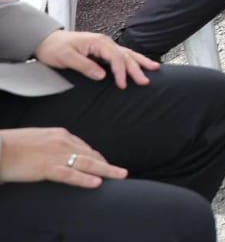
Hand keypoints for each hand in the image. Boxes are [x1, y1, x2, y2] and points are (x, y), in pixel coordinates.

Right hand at [0, 128, 125, 186]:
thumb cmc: (12, 145)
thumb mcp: (37, 139)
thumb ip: (50, 145)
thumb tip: (55, 154)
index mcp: (60, 134)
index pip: (84, 146)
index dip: (95, 157)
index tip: (104, 163)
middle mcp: (63, 142)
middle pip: (90, 154)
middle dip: (106, 163)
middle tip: (120, 172)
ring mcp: (56, 155)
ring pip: (87, 163)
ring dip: (106, 170)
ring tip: (120, 175)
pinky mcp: (47, 168)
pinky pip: (70, 175)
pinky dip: (85, 179)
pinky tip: (97, 183)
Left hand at [33, 30, 157, 88]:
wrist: (46, 41)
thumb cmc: (55, 48)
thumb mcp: (66, 58)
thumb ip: (85, 66)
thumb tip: (102, 75)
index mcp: (98, 42)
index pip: (115, 57)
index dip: (120, 71)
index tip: (123, 85)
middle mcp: (104, 42)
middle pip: (125, 55)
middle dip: (137, 68)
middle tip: (145, 81)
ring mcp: (105, 46)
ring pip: (127, 53)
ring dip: (140, 62)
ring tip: (155, 68)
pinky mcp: (102, 51)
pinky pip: (122, 55)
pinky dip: (133, 60)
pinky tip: (141, 63)